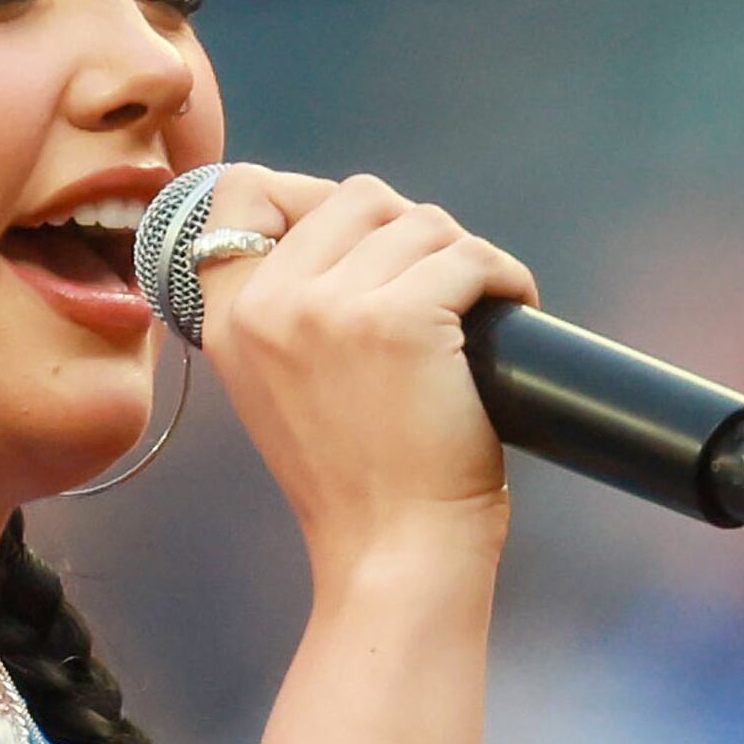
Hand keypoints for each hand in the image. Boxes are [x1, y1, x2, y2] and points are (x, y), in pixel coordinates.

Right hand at [188, 164, 536, 582]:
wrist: (394, 554)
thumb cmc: (358, 482)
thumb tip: (352, 221)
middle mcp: (272, 305)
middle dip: (411, 235)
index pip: (244, 189)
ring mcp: (333, 308)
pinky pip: (472, 257)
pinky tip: (512, 310)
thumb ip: (289, 310)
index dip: (309, 192)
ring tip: (476, 314)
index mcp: (230, 319)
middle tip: (439, 294)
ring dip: (463, 259)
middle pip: (358, 197)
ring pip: (423, 222)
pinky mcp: (401, 320)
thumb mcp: (282, 388)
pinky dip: (506, 279)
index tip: (362, 238)